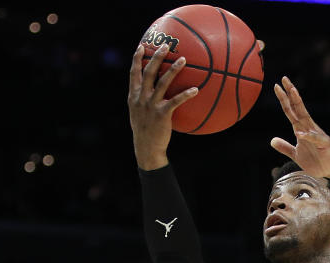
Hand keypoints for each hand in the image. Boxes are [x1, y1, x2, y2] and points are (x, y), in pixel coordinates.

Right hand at [128, 43, 198, 169]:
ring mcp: (151, 105)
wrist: (146, 148)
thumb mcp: (138, 113)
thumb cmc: (145, 131)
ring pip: (162, 83)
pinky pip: (176, 101)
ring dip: (172, 69)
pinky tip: (195, 90)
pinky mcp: (162, 114)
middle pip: (148, 72)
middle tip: (166, 46)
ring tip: (183, 60)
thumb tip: (153, 91)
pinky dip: (185, 95)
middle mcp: (141, 98)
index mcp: (134, 96)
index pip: (133, 74)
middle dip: (156, 57)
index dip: (136, 59)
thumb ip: (143, 100)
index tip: (141, 46)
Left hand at [270, 76, 329, 178]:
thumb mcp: (296, 154)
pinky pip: (315, 138)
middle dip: (290, 93)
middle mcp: (309, 128)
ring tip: (293, 92)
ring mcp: (317, 135)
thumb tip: (272, 140)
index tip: (277, 86)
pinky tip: (299, 133)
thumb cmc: (317, 161)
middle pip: (298, 108)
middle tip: (284, 79)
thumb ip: (285, 147)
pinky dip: (307, 136)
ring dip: (299, 104)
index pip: (291, 111)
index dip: (284, 99)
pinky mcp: (324, 144)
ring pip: (306, 117)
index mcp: (301, 129)